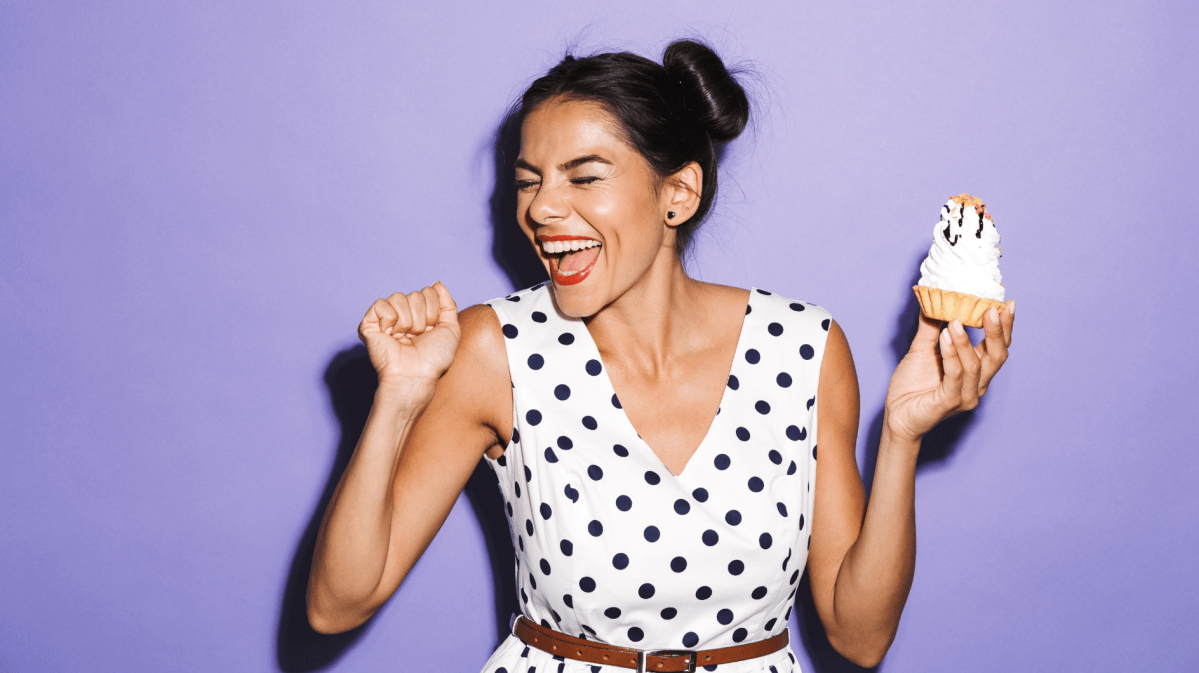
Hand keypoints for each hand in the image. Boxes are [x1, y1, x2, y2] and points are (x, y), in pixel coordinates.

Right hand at [358, 282, 460, 396]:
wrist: (417, 375)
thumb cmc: (434, 359)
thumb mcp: (451, 329)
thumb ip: (448, 304)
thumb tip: (437, 283)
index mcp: (420, 315)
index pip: (428, 292)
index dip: (434, 312)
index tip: (431, 331)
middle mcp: (402, 314)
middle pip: (415, 294)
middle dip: (422, 317)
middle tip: (417, 336)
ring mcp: (385, 318)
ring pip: (399, 297)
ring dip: (407, 321)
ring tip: (405, 337)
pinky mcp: (369, 324)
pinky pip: (381, 304)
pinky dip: (390, 320)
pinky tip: (390, 335)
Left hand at [884, 300, 1014, 443]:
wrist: (896, 416)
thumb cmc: (911, 386)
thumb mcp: (922, 351)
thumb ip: (930, 329)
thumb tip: (934, 301)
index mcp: (976, 372)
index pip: (998, 347)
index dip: (1005, 327)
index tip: (1008, 303)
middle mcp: (977, 385)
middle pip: (998, 356)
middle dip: (998, 331)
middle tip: (991, 308)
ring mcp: (965, 396)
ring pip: (976, 365)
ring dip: (966, 341)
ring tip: (955, 320)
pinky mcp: (949, 402)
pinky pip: (955, 375)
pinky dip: (951, 355)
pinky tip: (945, 338)